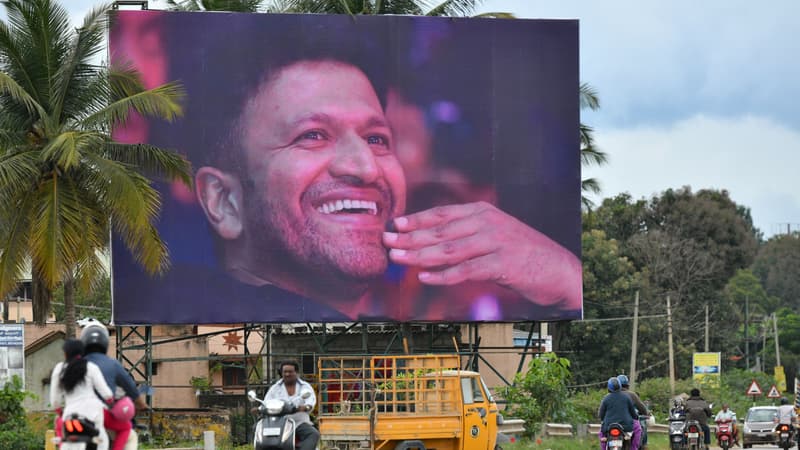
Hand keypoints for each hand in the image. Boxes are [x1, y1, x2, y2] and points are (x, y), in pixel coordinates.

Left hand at [383, 201, 580, 308]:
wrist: (560, 271)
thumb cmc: (524, 257)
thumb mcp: (495, 237)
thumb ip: (469, 236)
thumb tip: (434, 244)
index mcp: (484, 212)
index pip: (443, 214)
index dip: (417, 219)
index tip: (395, 224)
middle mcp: (487, 222)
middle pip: (440, 231)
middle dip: (409, 237)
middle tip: (386, 242)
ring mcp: (495, 242)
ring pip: (448, 250)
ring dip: (418, 255)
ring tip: (397, 257)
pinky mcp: (501, 264)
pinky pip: (465, 270)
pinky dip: (443, 275)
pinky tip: (424, 277)